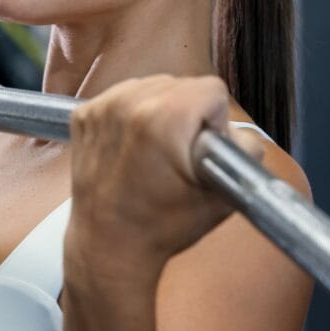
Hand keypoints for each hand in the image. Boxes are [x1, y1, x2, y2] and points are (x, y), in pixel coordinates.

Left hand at [66, 75, 264, 279]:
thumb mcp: (223, 194)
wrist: (109, 245)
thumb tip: (240, 133)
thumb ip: (246, 153)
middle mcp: (129, 103)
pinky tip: (132, 146)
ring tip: (154, 151)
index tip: (201, 149)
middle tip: (177, 154)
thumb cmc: (165, 225)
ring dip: (160, 110)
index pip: (212, 89)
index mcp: (165, 118)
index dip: (216, 122)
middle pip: (181, 84)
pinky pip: (122, 96)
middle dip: (188, 114)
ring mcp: (101, 106)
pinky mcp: (84, 114)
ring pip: (151, 86)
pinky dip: (132, 114)